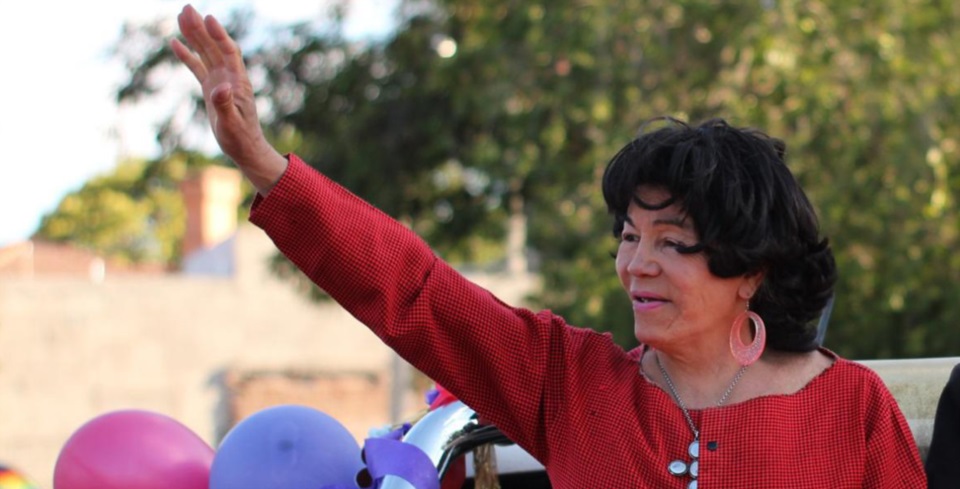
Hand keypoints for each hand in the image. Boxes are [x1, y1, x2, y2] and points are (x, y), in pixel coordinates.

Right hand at [171, 4, 287, 193]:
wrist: (244, 147)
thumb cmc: (240, 138)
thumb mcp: (231, 124)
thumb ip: (225, 105)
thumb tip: (221, 88)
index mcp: (237, 81)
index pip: (229, 52)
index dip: (219, 35)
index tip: (209, 18)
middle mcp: (229, 77)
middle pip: (214, 46)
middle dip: (201, 27)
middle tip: (186, 8)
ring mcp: (220, 81)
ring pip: (205, 53)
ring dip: (194, 35)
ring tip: (180, 16)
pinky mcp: (211, 88)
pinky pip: (197, 67)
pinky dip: (187, 55)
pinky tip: (175, 43)